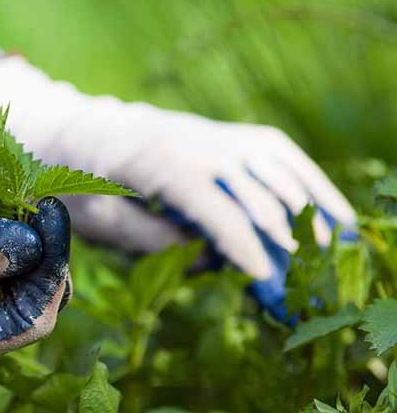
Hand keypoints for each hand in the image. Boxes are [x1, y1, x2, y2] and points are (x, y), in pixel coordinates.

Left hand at [0, 56, 354, 321]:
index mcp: (155, 161)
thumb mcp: (96, 219)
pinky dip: (310, 182)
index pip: (212, 205)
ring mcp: (215, 133)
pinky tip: (333, 213)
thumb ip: (149, 239)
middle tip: (306, 282)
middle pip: (254, 188)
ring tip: (334, 253)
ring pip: (278, 169)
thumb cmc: (78, 180)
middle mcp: (193, 140)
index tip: (265, 277)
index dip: (241, 243)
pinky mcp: (227, 135)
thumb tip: (209, 259)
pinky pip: (279, 155)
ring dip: (309, 210)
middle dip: (283, 237)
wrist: (80, 130)